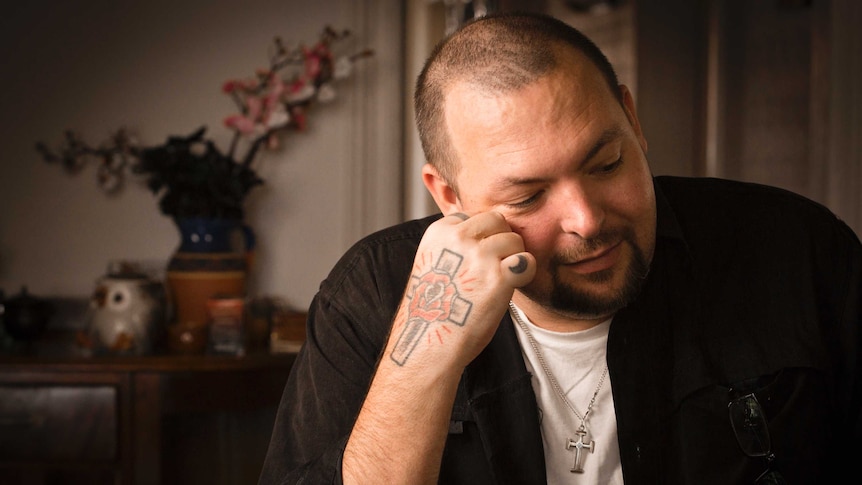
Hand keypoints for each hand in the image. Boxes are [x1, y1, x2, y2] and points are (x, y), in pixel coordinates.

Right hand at [388, 211, 535, 368]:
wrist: (428, 342)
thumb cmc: (432, 310)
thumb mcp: (434, 264)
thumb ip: (455, 247)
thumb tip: (488, 237)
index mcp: (439, 232)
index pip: (472, 217)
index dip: (479, 238)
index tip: (473, 261)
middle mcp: (458, 238)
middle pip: (496, 220)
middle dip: (500, 239)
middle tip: (495, 266)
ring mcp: (480, 256)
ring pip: (514, 239)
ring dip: (513, 257)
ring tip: (500, 280)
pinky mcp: (499, 277)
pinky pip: (527, 261)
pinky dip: (526, 273)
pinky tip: (513, 286)